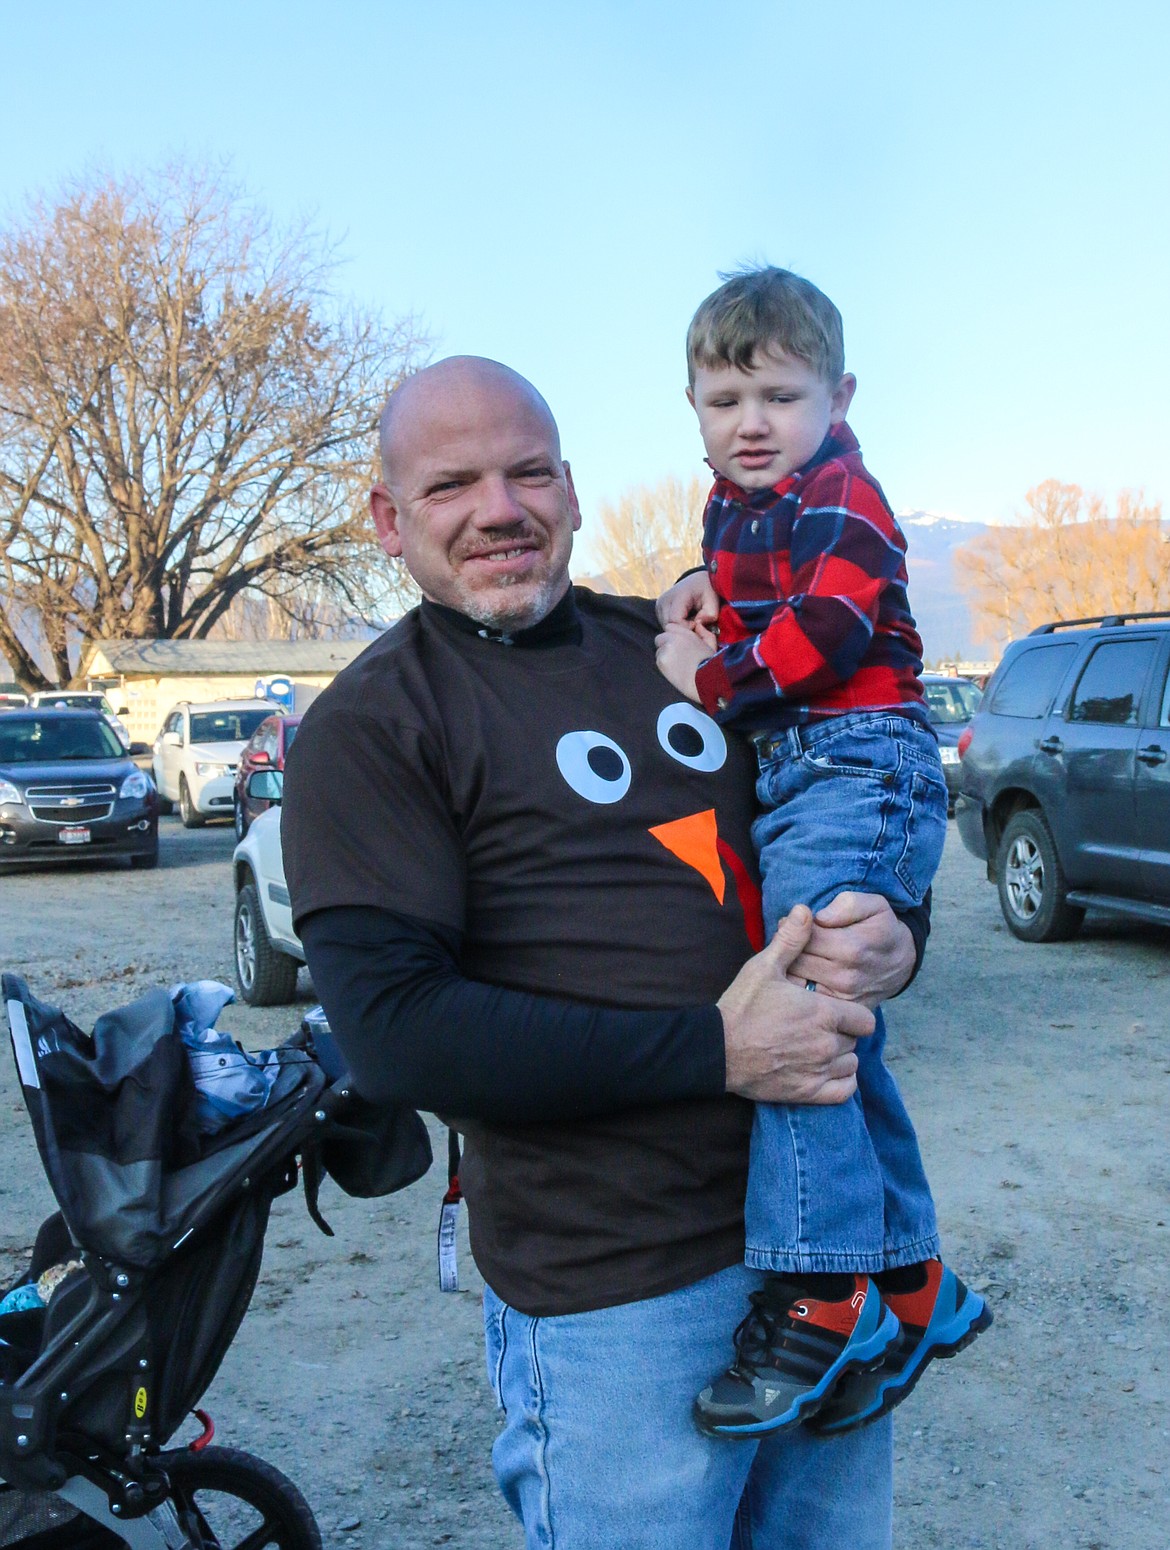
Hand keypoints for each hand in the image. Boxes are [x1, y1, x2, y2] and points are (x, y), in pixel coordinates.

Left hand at [654, 623, 710, 702]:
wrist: (705, 680)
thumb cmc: (710, 663)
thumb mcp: (711, 644)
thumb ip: (704, 632)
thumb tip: (697, 626)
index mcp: (685, 633)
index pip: (669, 627)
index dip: (673, 635)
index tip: (678, 644)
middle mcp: (673, 638)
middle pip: (661, 638)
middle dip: (665, 644)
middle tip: (676, 655)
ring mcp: (665, 650)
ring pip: (659, 650)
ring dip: (664, 655)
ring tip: (676, 665)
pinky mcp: (661, 661)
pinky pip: (658, 660)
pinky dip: (664, 664)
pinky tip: (674, 670)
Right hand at [656, 572, 719, 648]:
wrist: (698, 581)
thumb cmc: (706, 590)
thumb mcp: (713, 599)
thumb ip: (710, 613)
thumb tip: (699, 624)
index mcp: (677, 596)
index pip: (675, 621)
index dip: (688, 628)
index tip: (699, 625)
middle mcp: (664, 600)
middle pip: (669, 626)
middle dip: (684, 630)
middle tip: (697, 626)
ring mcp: (659, 605)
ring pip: (666, 627)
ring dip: (680, 629)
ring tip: (692, 621)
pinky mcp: (658, 610)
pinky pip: (666, 625)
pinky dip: (676, 627)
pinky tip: (686, 621)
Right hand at [719, 905, 875, 1103]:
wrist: (717, 1050)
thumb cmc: (741, 1007)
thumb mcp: (763, 967)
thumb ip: (791, 940)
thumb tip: (806, 910)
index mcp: (824, 1013)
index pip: (865, 1018)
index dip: (852, 1014)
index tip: (836, 1011)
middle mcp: (827, 1044)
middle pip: (855, 1041)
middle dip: (843, 1033)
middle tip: (820, 1027)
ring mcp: (819, 1070)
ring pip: (850, 1064)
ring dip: (840, 1057)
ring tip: (819, 1048)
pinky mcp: (808, 1093)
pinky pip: (844, 1091)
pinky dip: (840, 1082)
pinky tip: (825, 1071)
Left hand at [786, 892, 916, 1006]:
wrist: (901, 961)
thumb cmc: (882, 928)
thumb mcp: (874, 905)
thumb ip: (847, 905)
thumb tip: (820, 917)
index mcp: (851, 947)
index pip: (804, 938)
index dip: (793, 928)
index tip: (793, 924)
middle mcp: (845, 976)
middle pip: (797, 961)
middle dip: (788, 948)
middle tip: (790, 941)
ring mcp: (842, 997)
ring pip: (797, 981)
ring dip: (789, 968)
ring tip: (795, 956)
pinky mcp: (840, 1011)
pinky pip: (807, 999)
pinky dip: (798, 987)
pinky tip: (803, 974)